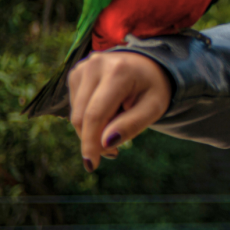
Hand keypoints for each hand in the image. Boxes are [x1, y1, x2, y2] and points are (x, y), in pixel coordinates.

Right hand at [68, 51, 171, 171]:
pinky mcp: (75, 74)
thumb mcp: (154, 107)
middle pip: (82, 117)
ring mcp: (82, 68)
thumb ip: (131, 125)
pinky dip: (90, 118)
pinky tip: (109, 111)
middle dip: (95, 139)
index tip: (91, 165)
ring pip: (76, 115)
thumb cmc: (153, 88)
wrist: (147, 65)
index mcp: (118, 71)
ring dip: (94, 129)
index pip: (95, 114)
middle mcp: (95, 65)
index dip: (91, 142)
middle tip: (115, 150)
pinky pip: (76, 108)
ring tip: (118, 120)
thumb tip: (104, 144)